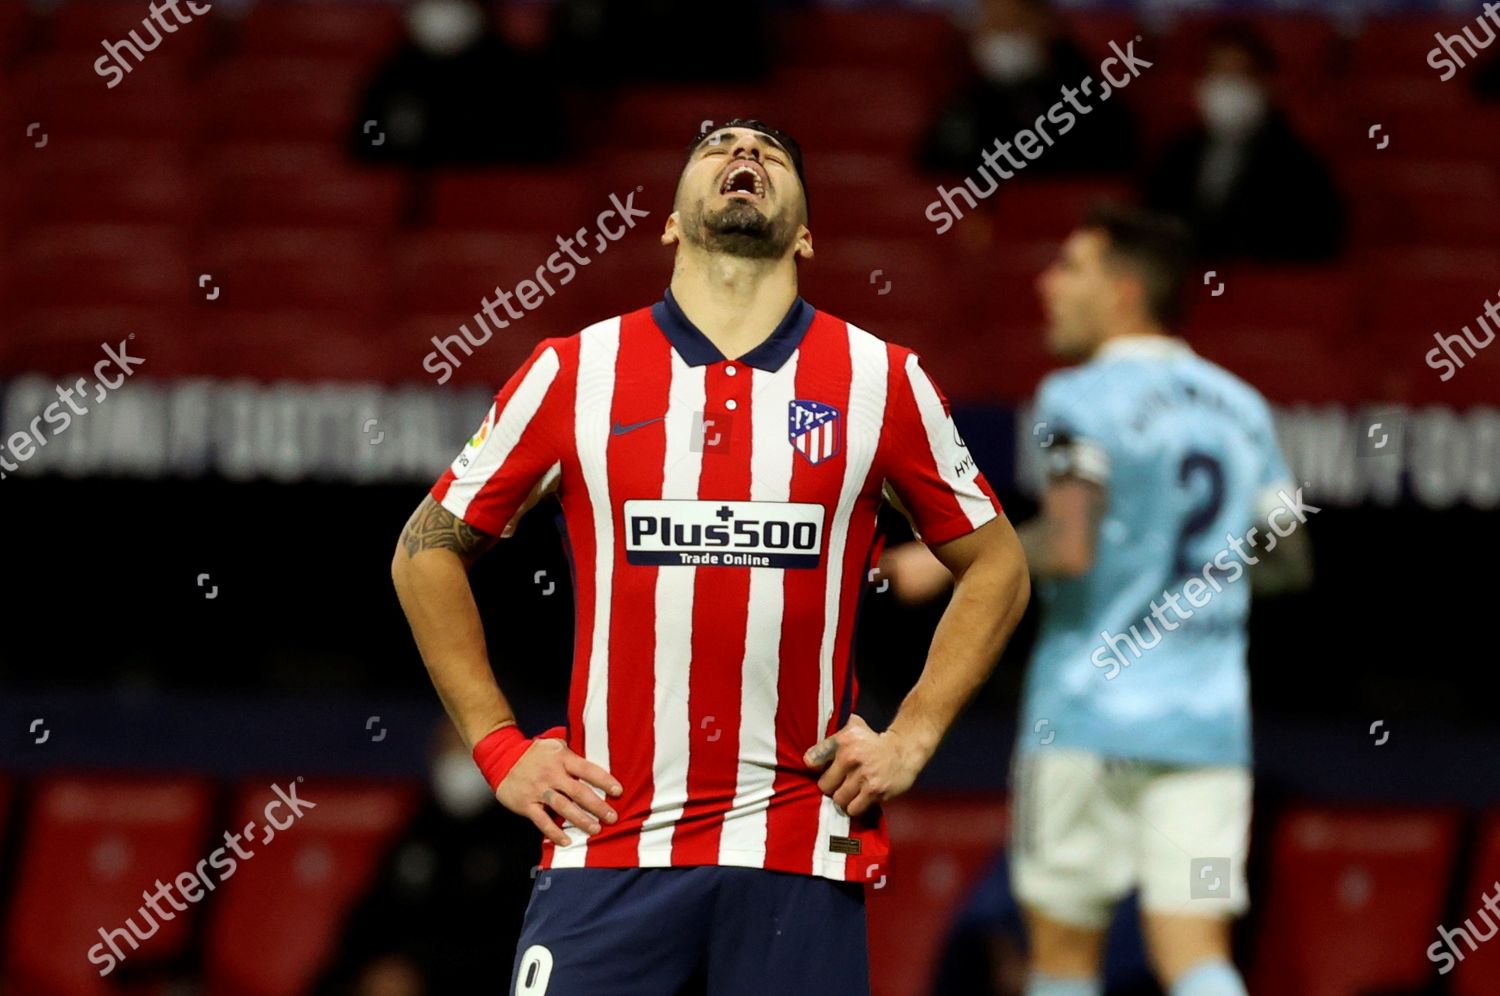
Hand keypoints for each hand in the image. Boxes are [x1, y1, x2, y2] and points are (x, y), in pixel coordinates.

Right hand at [496, 738, 621, 845]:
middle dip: (597, 806)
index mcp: (562, 758)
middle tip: (612, 817)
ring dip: (580, 820)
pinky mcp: (526, 804)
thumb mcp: (554, 744)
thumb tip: (598, 752)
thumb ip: (573, 751)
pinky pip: (542, 821)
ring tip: (595, 829)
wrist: (501, 758)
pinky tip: (566, 841)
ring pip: (563, 807)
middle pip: (578, 791)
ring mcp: (538, 790)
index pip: (587, 769)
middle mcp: (551, 774)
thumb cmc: (535, 753)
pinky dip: (554, 832)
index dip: (604, 780)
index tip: (618, 791)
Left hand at [803, 715, 925, 818]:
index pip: (813, 759)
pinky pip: (854, 808)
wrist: (904, 750)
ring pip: (839, 799)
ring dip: (843, 799)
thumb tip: (809, 758)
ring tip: (850, 793)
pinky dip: (855, 807)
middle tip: (839, 785)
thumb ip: (832, 740)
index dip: (814, 768)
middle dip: (831, 787)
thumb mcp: (853, 729)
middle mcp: (850, 757)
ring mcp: (863, 776)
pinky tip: (860, 800)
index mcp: (843, 741)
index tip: (820, 771)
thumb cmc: (874, 741)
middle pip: (824, 786)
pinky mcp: (875, 791)